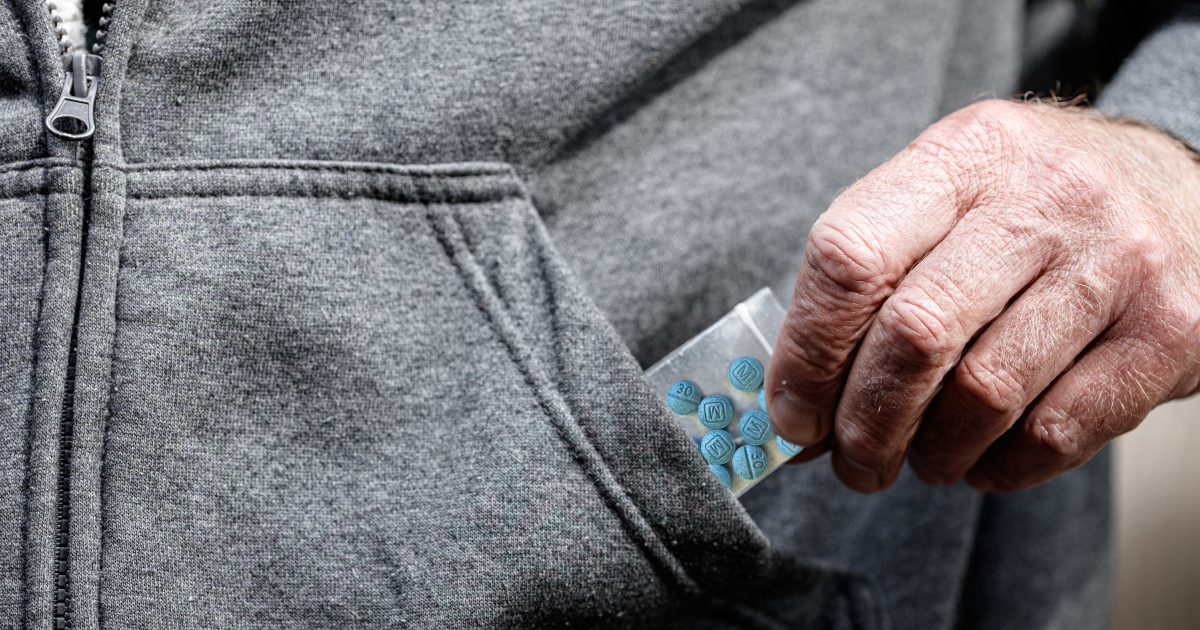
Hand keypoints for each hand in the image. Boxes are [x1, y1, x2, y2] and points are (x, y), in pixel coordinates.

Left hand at [765, 99, 1199, 492]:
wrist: (1191, 189)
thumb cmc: (1040, 207)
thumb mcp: (953, 195)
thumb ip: (874, 278)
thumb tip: (798, 404)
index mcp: (964, 155)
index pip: (850, 256)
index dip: (807, 351)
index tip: (792, 413)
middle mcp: (1044, 195)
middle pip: (914, 334)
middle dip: (864, 424)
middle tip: (853, 462)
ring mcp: (1116, 260)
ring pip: (983, 393)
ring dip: (933, 453)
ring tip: (921, 460)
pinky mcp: (1170, 329)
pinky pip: (1057, 430)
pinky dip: (1002, 466)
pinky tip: (984, 459)